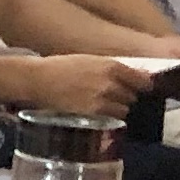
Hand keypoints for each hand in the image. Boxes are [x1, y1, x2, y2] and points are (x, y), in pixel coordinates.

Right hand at [19, 54, 148, 120]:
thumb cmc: (60, 67)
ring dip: (119, 109)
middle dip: (128, 97)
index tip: (140, 89)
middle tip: (115, 98)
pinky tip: (100, 114)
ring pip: (125, 109)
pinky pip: (112, 118)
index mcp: (111, 66)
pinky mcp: (93, 113)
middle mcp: (111, 82)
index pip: (142, 80)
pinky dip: (110, 117)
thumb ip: (112, 69)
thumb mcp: (90, 61)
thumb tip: (136, 75)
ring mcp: (103, 99)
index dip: (142, 86)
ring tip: (106, 107)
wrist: (37, 79)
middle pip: (133, 96)